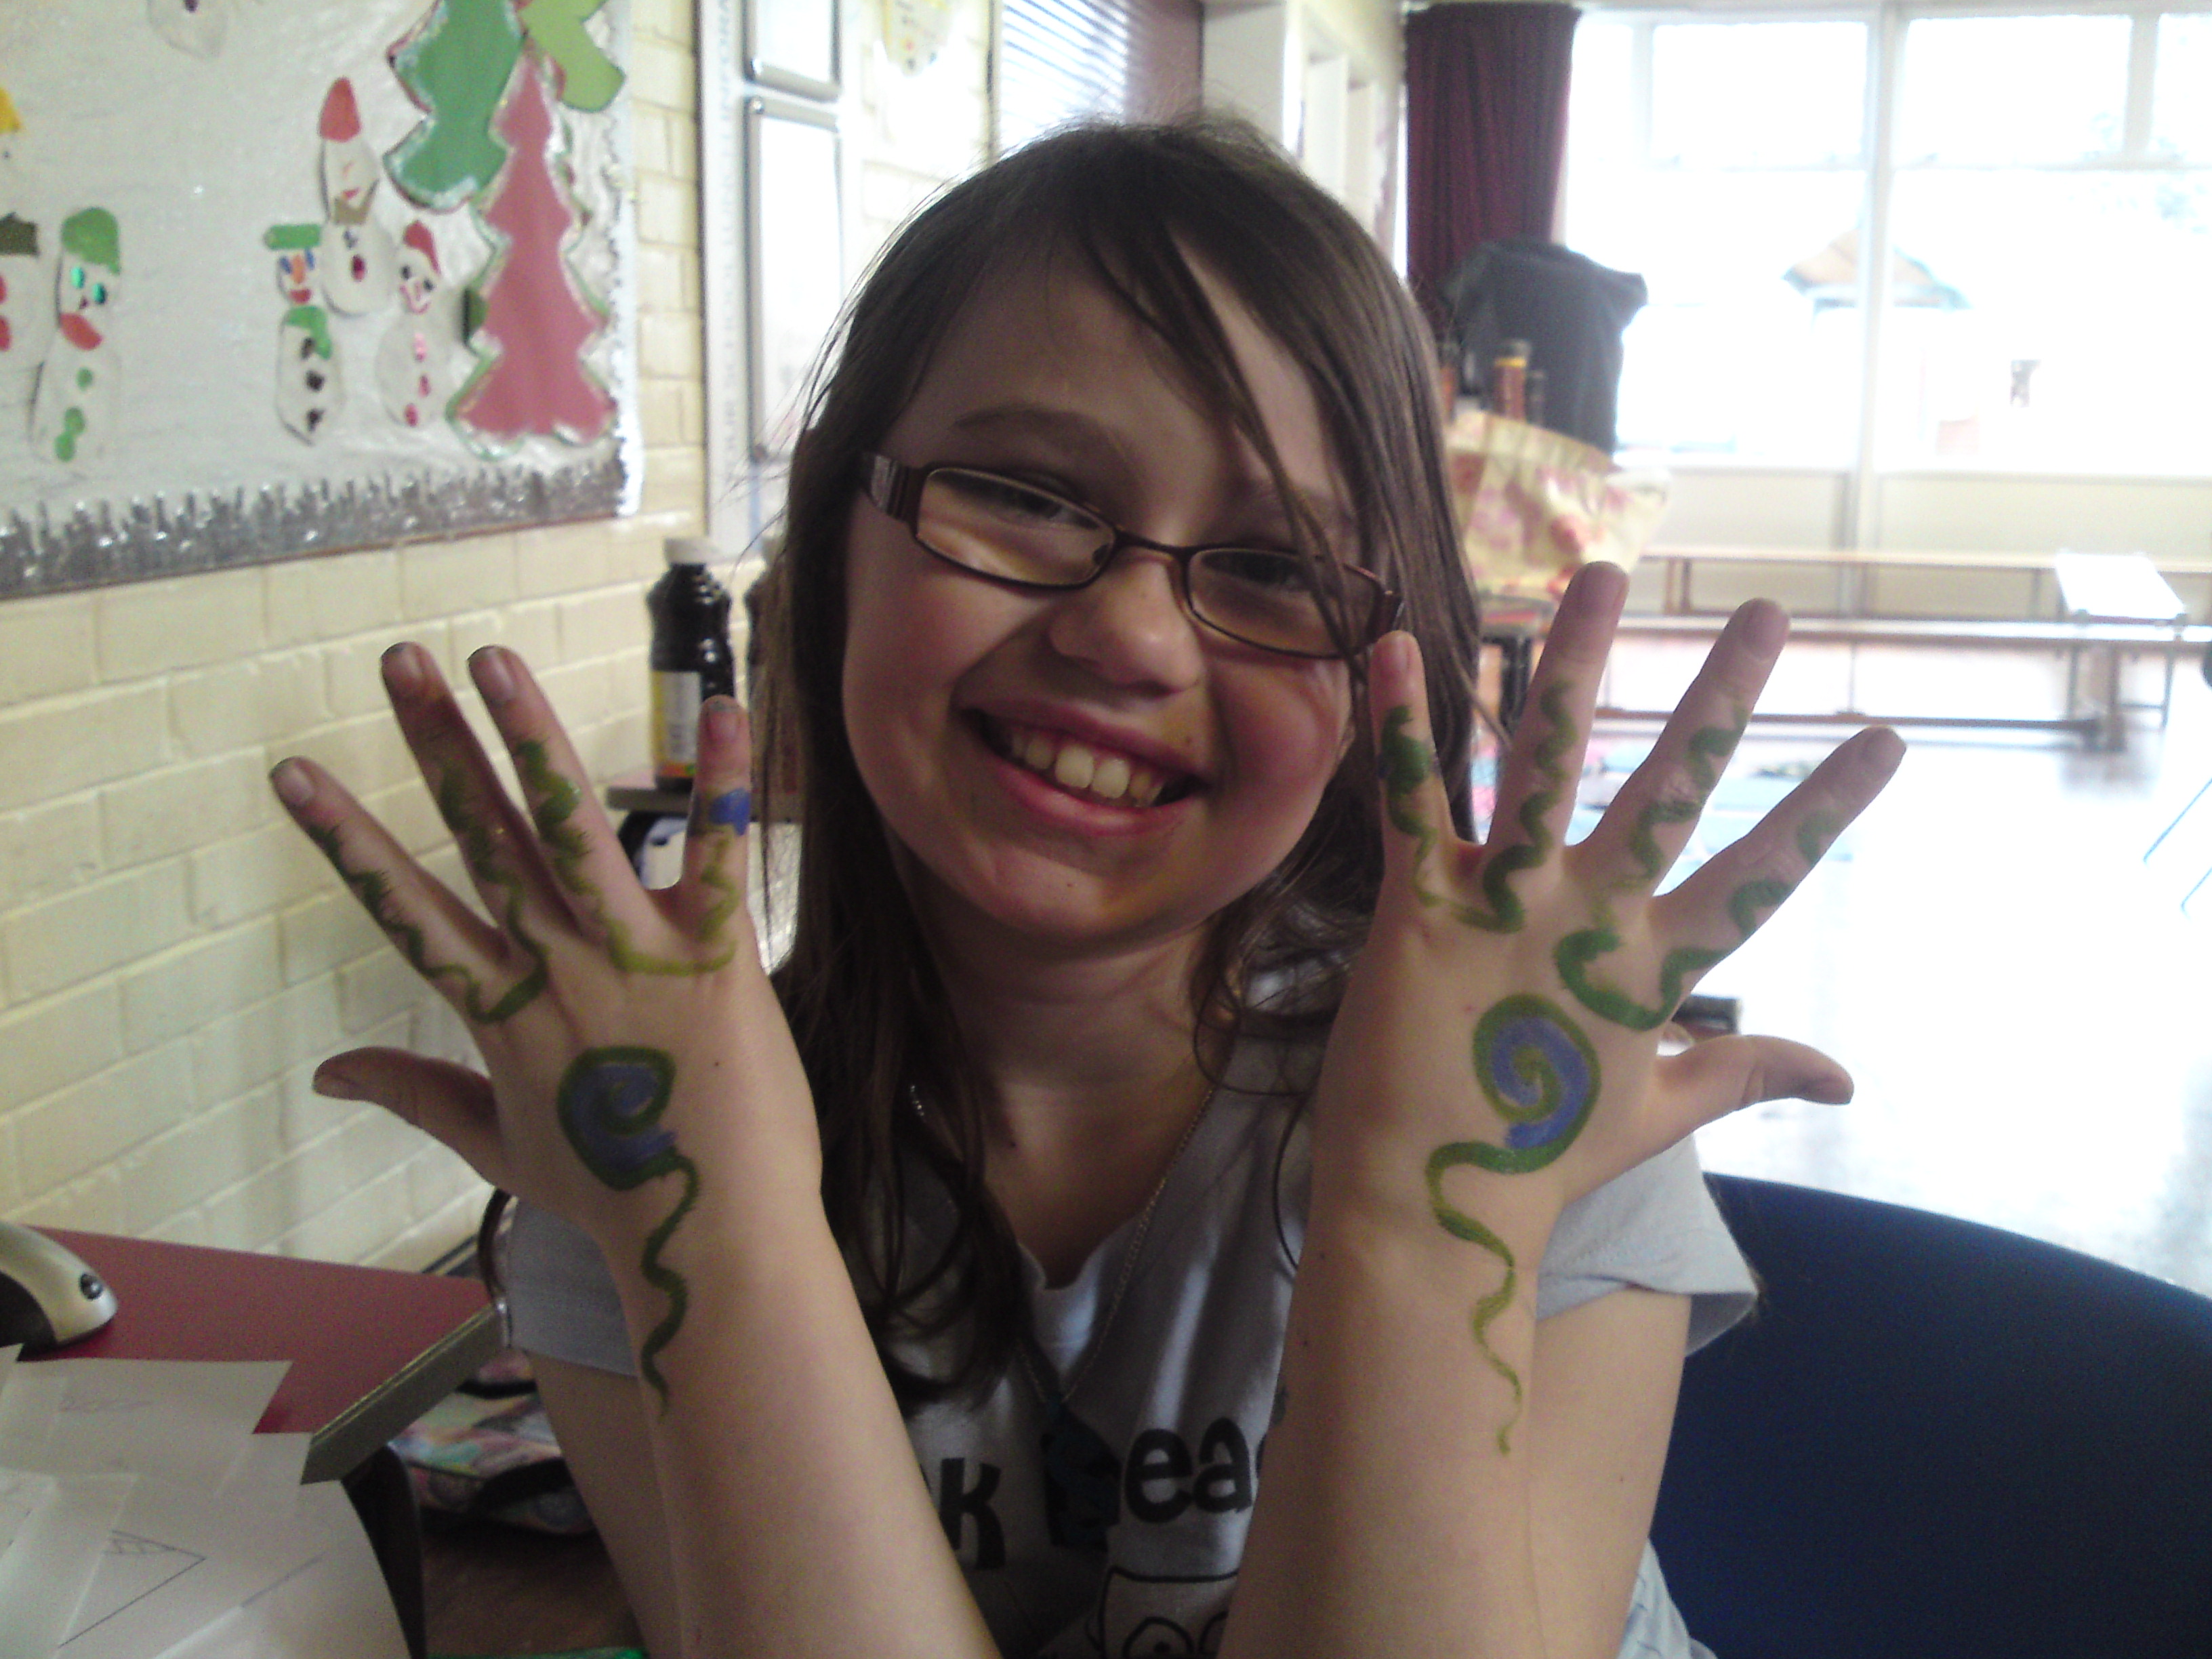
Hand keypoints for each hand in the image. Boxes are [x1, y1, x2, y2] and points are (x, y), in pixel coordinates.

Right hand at [269, 644, 813, 1398]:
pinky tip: (716, 706)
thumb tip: (330, 1071)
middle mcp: (555, 969)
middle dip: (436, 746)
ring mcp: (633, 958)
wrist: (710, 1235)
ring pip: (571, 829)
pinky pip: (716, 855)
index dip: (347, 840)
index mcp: (502, 1012)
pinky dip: (717, 782)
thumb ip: (415, 1094)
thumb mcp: (497, 1146)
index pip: (406, 909)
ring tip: (495, 659)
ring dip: (532, 738)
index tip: (292, 773)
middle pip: (480, 841)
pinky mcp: (717, 959)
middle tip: (398, 660)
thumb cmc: (613, 1192)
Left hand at [1311, 564, 1899, 1429]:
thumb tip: (1846, 1078)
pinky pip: (1412, 800)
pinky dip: (1405, 724)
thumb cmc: (1539, 1157)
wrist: (1427, 1207)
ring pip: (1543, 764)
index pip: (1759, 876)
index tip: (1886, 737)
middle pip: (1667, 794)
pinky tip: (1405, 643)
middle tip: (1767, 614)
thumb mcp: (1657, 1111)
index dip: (1821, 810)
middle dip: (1719, 701)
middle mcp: (1588, 923)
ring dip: (1570, 664)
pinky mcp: (1414, 913)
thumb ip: (1746, 1072)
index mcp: (1652, 970)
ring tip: (1597, 575)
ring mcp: (1502, 911)